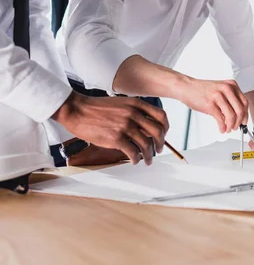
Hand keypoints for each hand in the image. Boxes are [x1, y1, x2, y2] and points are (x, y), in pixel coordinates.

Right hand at [52, 92, 168, 165]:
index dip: (166, 128)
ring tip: (148, 160)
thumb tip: (147, 126)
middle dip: (160, 144)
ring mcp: (125, 126)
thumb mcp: (121, 103)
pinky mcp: (116, 138)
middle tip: (158, 150)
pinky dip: (136, 158)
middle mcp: (133, 114)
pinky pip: (133, 152)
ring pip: (146, 144)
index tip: (164, 135)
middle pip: (158, 131)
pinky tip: (135, 160)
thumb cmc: (96, 108)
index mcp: (136, 104)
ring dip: (149, 155)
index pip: (161, 116)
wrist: (77, 110)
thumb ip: (135, 112)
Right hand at [180, 78, 248, 133]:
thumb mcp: (220, 89)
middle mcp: (226, 89)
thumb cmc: (202, 90)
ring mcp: (218, 97)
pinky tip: (221, 128)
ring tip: (228, 129)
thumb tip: (238, 115)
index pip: (245, 102)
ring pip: (232, 116)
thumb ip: (230, 99)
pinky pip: (221, 119)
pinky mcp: (210, 105)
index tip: (244, 121)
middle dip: (239, 122)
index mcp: (231, 85)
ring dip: (231, 126)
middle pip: (240, 110)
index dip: (245, 114)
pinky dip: (222, 127)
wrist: (186, 87)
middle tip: (236, 127)